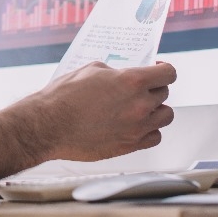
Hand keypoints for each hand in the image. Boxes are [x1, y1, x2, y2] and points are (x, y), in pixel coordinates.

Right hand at [14, 61, 175, 162]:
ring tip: (141, 108)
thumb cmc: (64, 97)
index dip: (164, 70)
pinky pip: (154, 137)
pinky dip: (149, 130)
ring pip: (165, 116)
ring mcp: (137, 127)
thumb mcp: (91, 70)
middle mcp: (139, 104)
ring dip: (156, 110)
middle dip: (153, 89)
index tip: (158, 71)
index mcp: (131, 81)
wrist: (49, 125)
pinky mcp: (130, 146)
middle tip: (140, 89)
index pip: (168, 74)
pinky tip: (136, 125)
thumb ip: (115, 73)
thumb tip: (122, 76)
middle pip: (164, 94)